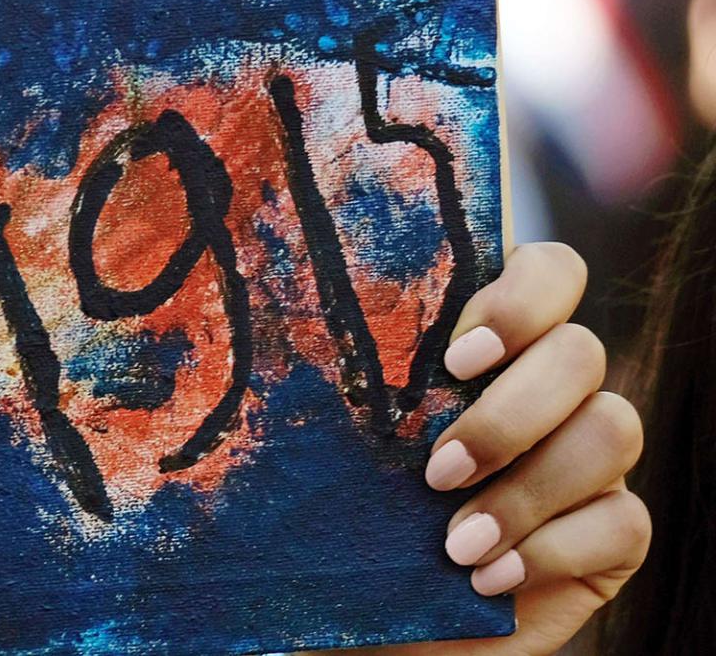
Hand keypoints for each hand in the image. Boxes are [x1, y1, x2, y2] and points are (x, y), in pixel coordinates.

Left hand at [360, 242, 650, 654]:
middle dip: (510, 413)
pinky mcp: (611, 533)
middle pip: (580, 352)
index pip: (550, 272)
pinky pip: (623, 522)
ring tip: (455, 543)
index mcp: (490, 344)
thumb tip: (270, 327)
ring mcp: (589, 459)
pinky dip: (550, 550)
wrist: (370, 620)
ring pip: (614, 430)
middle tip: (437, 469)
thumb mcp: (325, 442)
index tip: (454, 358)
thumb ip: (330, 381)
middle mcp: (552, 389)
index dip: (523, 298)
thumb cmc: (339, 516)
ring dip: (528, 488)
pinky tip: (489, 578)